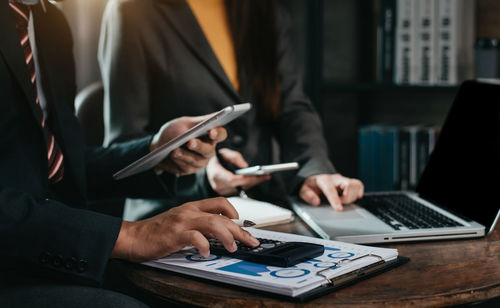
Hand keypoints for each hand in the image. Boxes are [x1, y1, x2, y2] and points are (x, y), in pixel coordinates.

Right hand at [111, 197, 259, 261]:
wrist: (133, 236)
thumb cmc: (156, 232)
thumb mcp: (181, 223)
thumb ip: (199, 225)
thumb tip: (220, 233)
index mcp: (192, 207)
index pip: (220, 203)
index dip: (235, 213)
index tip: (243, 227)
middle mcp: (189, 211)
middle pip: (222, 216)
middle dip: (240, 230)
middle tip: (250, 242)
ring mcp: (182, 221)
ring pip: (214, 223)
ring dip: (227, 236)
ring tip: (233, 248)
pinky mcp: (175, 234)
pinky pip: (195, 237)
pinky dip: (204, 246)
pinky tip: (206, 253)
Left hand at [150, 115, 226, 174]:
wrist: (159, 145)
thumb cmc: (174, 132)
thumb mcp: (185, 123)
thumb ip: (199, 121)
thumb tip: (216, 115)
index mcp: (210, 136)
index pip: (221, 134)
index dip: (218, 134)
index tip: (211, 132)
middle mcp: (208, 150)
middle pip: (209, 150)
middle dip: (199, 147)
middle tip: (190, 142)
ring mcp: (200, 161)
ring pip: (196, 161)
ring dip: (184, 155)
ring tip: (174, 151)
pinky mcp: (189, 169)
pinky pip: (186, 167)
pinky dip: (178, 161)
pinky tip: (171, 156)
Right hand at [206, 148, 270, 195]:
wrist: (207, 171)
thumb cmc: (215, 161)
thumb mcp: (223, 153)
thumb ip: (234, 157)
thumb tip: (245, 166)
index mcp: (216, 175)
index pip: (232, 180)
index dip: (245, 178)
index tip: (256, 174)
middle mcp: (219, 185)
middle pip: (240, 185)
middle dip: (253, 180)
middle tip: (265, 175)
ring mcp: (223, 191)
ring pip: (242, 189)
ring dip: (254, 183)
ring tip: (265, 176)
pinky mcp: (227, 193)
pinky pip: (241, 190)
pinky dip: (249, 184)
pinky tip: (258, 179)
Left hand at [299, 174, 363, 210]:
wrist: (316, 177)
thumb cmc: (311, 185)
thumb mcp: (303, 190)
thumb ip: (308, 196)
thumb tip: (316, 202)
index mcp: (324, 180)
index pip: (331, 189)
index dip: (336, 200)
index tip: (339, 209)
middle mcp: (336, 179)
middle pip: (349, 184)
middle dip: (347, 198)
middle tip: (340, 204)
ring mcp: (344, 179)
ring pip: (356, 185)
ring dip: (353, 196)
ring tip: (344, 200)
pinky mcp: (349, 182)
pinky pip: (359, 186)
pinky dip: (358, 193)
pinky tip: (350, 197)